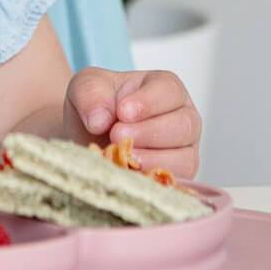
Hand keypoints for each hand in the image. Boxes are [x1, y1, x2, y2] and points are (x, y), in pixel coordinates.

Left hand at [62, 67, 201, 177]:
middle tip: (116, 135)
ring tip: (121, 156)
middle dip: (148, 133)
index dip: (148, 102)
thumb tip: (100, 120)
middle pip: (183, 125)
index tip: (122, 112)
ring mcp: (184, 150)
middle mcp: (183, 118)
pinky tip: (128, 173)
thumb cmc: (97, 105)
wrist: (88, 136)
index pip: (169, 91)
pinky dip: (152, 180)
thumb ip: (90, 93)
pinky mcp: (179, 178)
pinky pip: (177, 183)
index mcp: (166, 87)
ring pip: (184, 158)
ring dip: (151, 159)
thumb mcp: (86, 87)